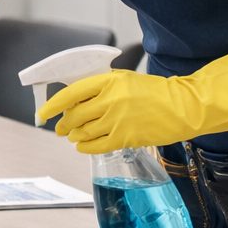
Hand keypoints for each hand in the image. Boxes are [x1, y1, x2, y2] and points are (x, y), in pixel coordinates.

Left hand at [37, 36, 227, 152]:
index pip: (70, 94)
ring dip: (74, 136)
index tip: (43, 113)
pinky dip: (84, 147)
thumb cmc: (154, 92)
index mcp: (108, 81)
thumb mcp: (124, 80)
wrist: (184, 106)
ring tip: (73, 136)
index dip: (53, 105)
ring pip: (82, 132)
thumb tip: (74, 99)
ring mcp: (117, 119)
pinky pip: (95, 145)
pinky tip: (83, 146)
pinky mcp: (125, 137)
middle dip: (63, 124)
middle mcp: (109, 99)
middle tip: (60, 128)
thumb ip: (100, 87)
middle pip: (74, 116)